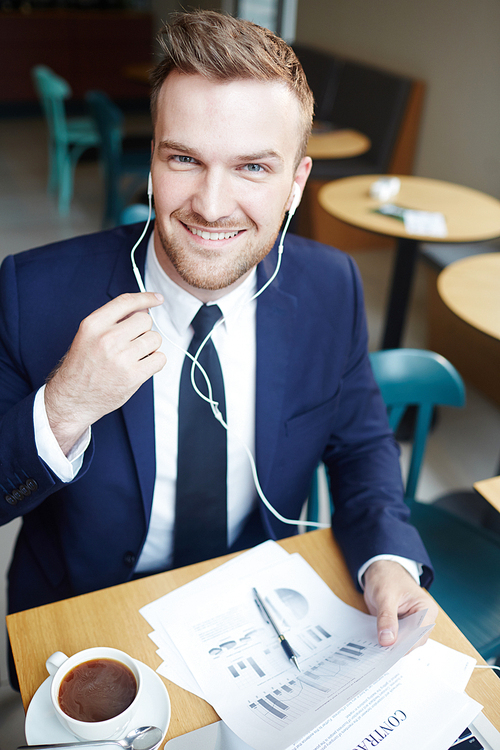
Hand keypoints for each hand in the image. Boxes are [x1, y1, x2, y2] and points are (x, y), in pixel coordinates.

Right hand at [45, 292, 165, 454]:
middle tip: (132, 342)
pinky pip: (160, 359)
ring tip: (134, 356)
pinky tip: (141, 365)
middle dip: (143, 330)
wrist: (73, 398)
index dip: (146, 297)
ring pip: (155, 339)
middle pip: (145, 320)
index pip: (126, 302)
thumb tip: (143, 308)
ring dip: (150, 346)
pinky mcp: (133, 376)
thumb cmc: (81, 367)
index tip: (157, 299)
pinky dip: (155, 361)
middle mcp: (107, 338)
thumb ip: (114, 320)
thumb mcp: (89, 336)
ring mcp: (121, 358)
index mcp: (93, 325)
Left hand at [363, 559, 437, 648]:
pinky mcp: (399, 626)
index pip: (420, 633)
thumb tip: (387, 640)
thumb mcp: (385, 595)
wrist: (379, 569)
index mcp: (426, 609)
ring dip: (391, 646)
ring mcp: (410, 624)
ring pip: (403, 643)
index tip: (391, 651)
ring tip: (377, 650)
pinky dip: (386, 641)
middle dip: (398, 647)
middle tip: (381, 652)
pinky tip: (375, 644)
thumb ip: (387, 617)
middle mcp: (422, 620)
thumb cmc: (387, 577)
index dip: (407, 644)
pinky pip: (394, 639)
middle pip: (413, 641)